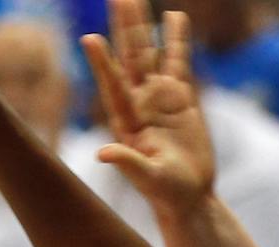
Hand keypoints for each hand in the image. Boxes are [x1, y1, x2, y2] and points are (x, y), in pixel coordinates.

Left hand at [84, 0, 215, 214]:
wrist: (188, 196)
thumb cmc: (166, 194)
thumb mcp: (148, 179)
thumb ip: (128, 164)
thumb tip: (103, 153)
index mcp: (127, 120)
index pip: (113, 85)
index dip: (102, 63)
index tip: (91, 38)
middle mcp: (139, 103)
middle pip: (130, 58)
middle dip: (124, 28)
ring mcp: (159, 97)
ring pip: (150, 54)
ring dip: (143, 26)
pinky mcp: (181, 98)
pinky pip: (178, 61)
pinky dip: (177, 40)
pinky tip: (175, 17)